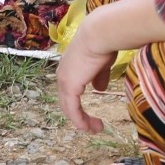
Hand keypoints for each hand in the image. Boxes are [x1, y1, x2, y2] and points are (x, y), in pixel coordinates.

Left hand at [55, 8, 119, 132]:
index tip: (92, 113)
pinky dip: (80, 120)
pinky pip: (72, 110)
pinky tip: (88, 127)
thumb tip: (99, 89)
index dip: (78, 105)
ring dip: (82, 121)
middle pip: (67, 103)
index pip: (69, 92)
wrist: (99, 35)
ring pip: (69, 109)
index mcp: (68, 69)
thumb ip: (98, 77)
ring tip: (95, 129)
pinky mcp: (70, 87)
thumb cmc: (102, 44)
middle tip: (93, 126)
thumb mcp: (101, 64)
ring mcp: (64, 82)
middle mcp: (62, 76)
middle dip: (80, 116)